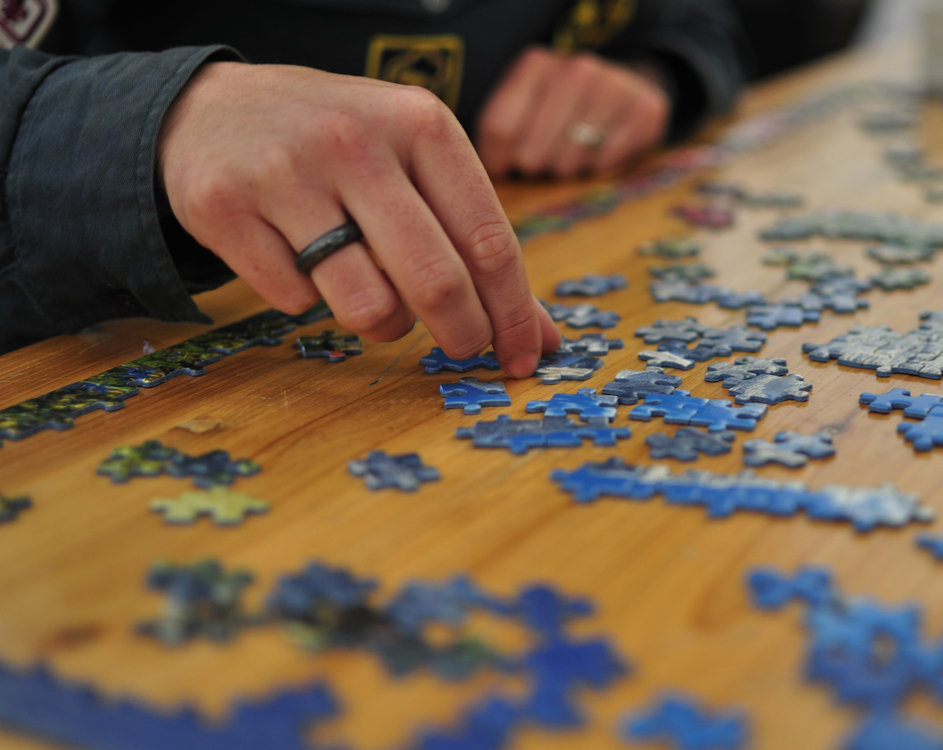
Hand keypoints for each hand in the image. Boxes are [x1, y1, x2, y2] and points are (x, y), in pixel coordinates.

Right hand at [157, 62, 559, 377]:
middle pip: (436, 280)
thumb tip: (538, 338)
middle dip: (462, 334)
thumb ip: (476, 240)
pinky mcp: (224, 209)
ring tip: (372, 296)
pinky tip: (300, 261)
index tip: (522, 357)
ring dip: (383, 325)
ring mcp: (285, 173)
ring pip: (366, 306)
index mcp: (419, 124)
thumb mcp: (415, 162)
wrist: (210, 107)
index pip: (489, 240)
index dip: (513, 314)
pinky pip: (294, 302)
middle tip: (463, 348)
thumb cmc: (340, 145)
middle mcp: (356, 142)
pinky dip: (308, 301)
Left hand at [476, 47, 669, 179]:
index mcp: (536, 63)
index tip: (502, 171)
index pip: (499, 127)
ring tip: (569, 158)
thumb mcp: (526, 106)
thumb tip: (485, 174)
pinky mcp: (645, 109)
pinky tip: (598, 153)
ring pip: (569, 160)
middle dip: (533, 167)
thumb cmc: (562, 109)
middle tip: (542, 163)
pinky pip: (606, 162)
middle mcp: (576, 68)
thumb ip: (498, 132)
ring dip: (566, 169)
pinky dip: (598, 167)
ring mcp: (614, 86)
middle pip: (532, 152)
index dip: (498, 160)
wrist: (627, 88)